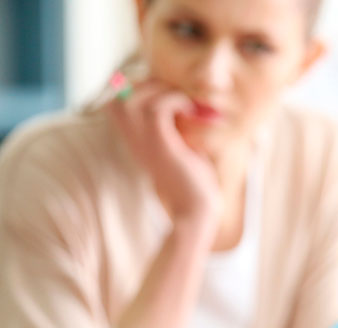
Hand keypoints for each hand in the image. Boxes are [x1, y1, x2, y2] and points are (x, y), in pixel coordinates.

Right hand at [105, 78, 221, 236]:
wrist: (196, 207)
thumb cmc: (193, 179)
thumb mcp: (180, 145)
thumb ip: (173, 123)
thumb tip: (182, 96)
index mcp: (134, 139)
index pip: (114, 103)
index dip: (134, 87)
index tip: (163, 89)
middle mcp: (133, 140)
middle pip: (117, 98)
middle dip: (145, 84)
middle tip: (173, 92)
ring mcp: (144, 143)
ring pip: (132, 99)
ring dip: (161, 90)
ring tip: (183, 101)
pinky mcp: (161, 145)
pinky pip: (157, 109)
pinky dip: (175, 100)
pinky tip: (191, 110)